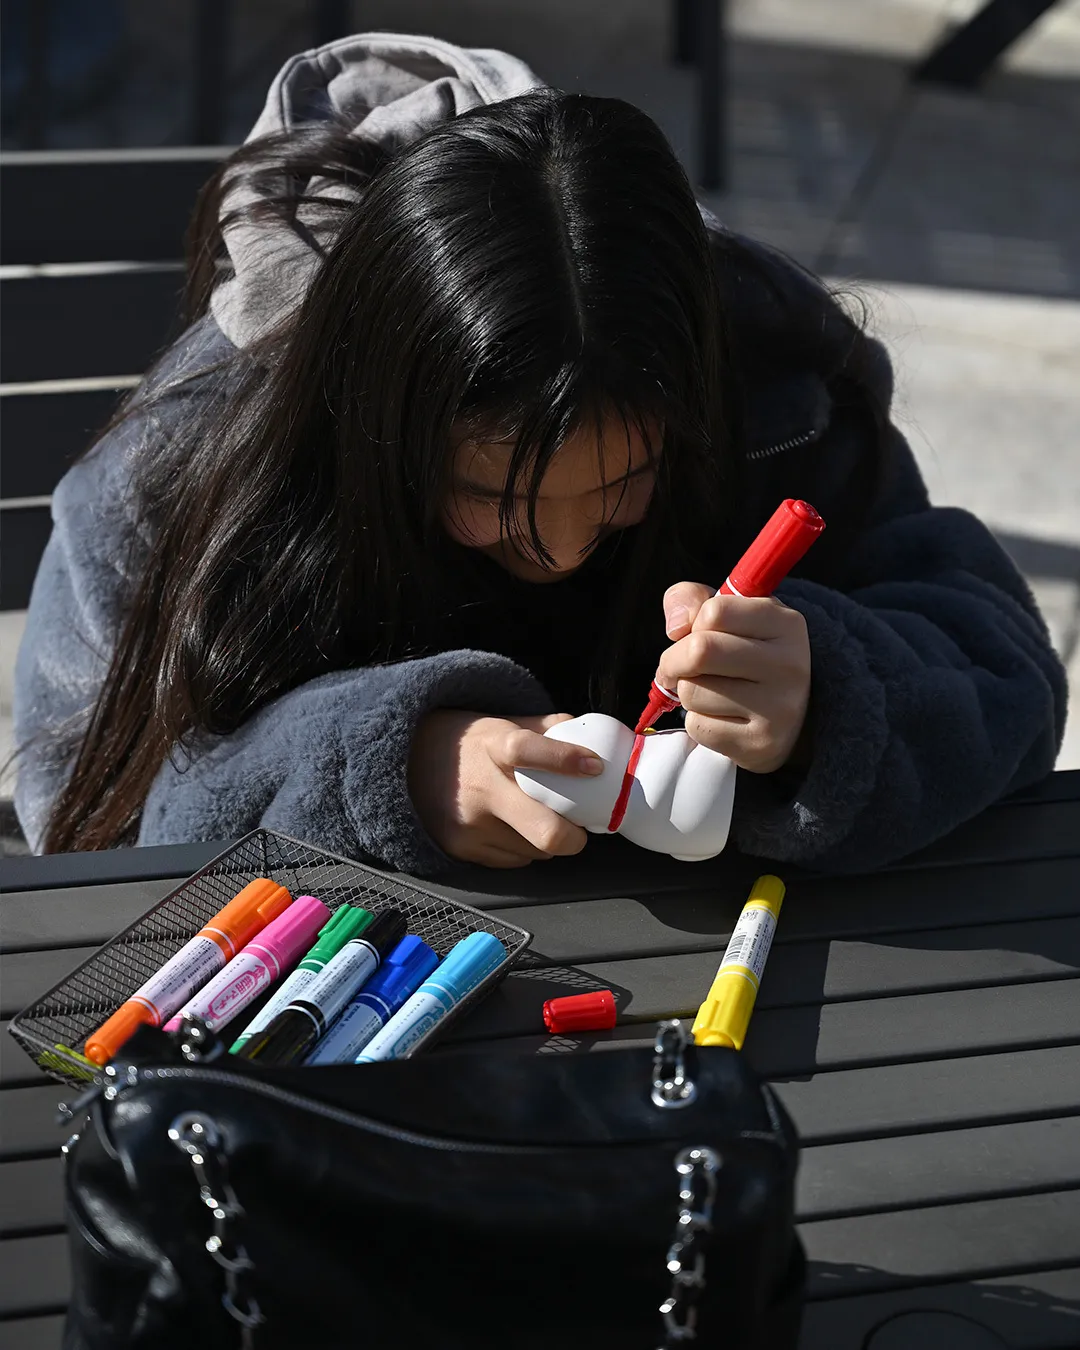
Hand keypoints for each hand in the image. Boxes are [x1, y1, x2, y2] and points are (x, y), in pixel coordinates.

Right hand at [408, 710, 603, 867]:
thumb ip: (544, 729)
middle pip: (545, 829)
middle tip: (581, 827)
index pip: (528, 751)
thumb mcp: (499, 724)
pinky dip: (524, 849)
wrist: (406, 764)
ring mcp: (470, 823)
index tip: (594, 766)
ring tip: (536, 819)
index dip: (565, 759)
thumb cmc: (465, 744)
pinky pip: (515, 861)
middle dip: (574, 836)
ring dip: (547, 840)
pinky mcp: (462, 848)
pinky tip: (512, 829)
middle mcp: (480, 787)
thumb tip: (587, 735)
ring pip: (536, 851)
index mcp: (492, 746)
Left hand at [656, 582, 811, 773]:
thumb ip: (695, 601)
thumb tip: (675, 625)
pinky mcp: (761, 744)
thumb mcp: (734, 618)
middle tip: (676, 668)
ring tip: (710, 693)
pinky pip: (698, 727)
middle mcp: (788, 665)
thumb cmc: (750, 658)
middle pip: (699, 651)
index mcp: (786, 624)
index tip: (696, 634)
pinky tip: (722, 718)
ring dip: (687, 693)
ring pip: (692, 692)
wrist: (793, 720)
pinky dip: (697, 722)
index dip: (692, 624)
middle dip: (673, 661)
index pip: (715, 612)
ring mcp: (778, 708)